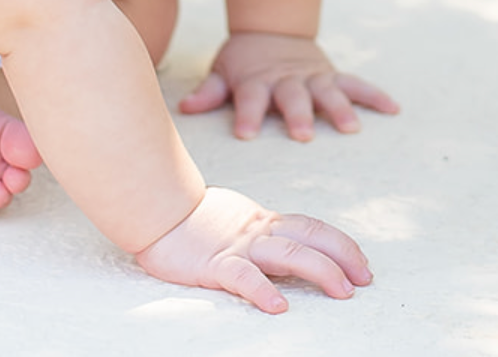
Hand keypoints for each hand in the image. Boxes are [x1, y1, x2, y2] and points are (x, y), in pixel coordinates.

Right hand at [135, 186, 371, 313]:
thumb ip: (261, 234)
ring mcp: (236, 247)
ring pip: (285, 254)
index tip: (363, 265)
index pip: (310, 227)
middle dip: (340, 258)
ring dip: (318, 270)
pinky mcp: (213, 264)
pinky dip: (262, 289)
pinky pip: (242, 276)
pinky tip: (278, 306)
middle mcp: (255, 232)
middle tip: (364, 281)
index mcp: (261, 222)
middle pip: (306, 239)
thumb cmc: (192, 222)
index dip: (340, 244)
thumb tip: (293, 251)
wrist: (152, 210)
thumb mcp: (235, 223)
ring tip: (342, 291)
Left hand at [180, 32, 399, 140]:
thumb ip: (209, 92)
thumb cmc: (243, 62)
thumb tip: (185, 108)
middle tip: (302, 135)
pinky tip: (393, 109)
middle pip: (291, 98)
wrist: (270, 31)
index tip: (244, 133)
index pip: (249, 99)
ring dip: (338, 109)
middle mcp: (286, 80)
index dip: (245, 115)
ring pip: (326, 93)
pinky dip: (374, 95)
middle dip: (297, 115)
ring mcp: (312, 78)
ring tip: (351, 128)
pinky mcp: (332, 76)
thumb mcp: (222, 72)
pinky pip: (357, 85)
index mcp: (256, 81)